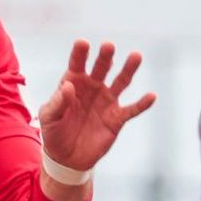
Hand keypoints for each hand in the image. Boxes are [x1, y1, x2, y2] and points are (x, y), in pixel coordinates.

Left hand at [38, 40, 156, 172]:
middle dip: (105, 57)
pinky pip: (132, 109)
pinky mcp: (117, 118)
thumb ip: (58, 102)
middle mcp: (93, 87)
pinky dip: (142, 103)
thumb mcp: (50, 117)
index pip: (77, 64)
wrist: (67, 158)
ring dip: (128, 69)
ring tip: (136, 56)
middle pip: (101, 68)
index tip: (82, 43)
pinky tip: (151, 96)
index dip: (80, 53)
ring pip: (121, 82)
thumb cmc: (54, 133)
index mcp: (73, 83)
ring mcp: (107, 101)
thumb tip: (68, 86)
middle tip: (108, 46)